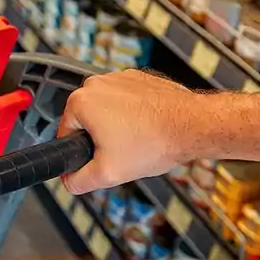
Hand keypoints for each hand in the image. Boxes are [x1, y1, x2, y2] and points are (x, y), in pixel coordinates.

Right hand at [57, 70, 200, 194]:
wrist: (193, 125)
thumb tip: (69, 181)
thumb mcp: (108, 174)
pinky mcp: (138, 78)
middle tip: (122, 151)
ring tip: (138, 139)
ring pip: (107, 109)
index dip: (81, 152)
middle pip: (87, 120)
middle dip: (101, 137)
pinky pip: (126, 99)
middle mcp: (96, 84)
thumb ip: (79, 181)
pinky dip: (135, 113)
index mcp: (81, 102)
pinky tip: (148, 127)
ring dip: (118, 124)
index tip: (100, 158)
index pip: (66, 132)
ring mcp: (119, 77)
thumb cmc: (156, 141)